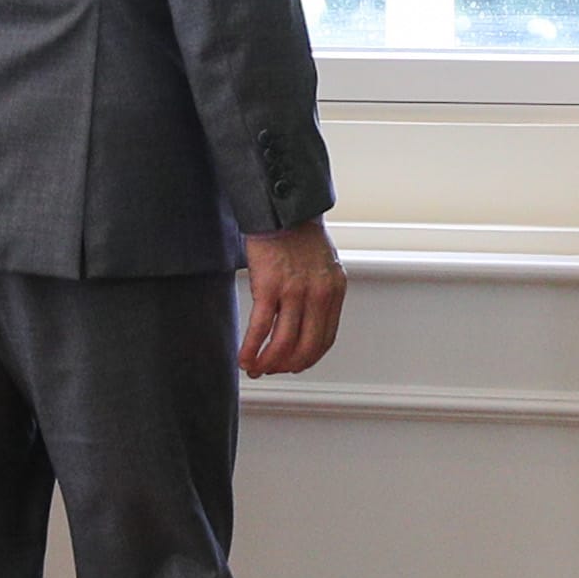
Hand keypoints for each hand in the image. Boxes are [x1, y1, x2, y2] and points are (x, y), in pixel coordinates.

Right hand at [237, 223, 346, 378]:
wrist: (281, 207)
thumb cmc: (298, 233)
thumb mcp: (323, 265)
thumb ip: (319, 292)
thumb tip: (306, 322)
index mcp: (334, 291)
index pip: (325, 339)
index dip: (307, 359)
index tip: (293, 366)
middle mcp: (319, 294)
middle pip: (306, 347)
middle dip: (286, 366)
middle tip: (271, 370)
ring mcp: (295, 292)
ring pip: (283, 344)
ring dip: (267, 363)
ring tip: (254, 368)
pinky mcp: (269, 287)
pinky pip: (260, 329)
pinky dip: (251, 349)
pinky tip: (243, 358)